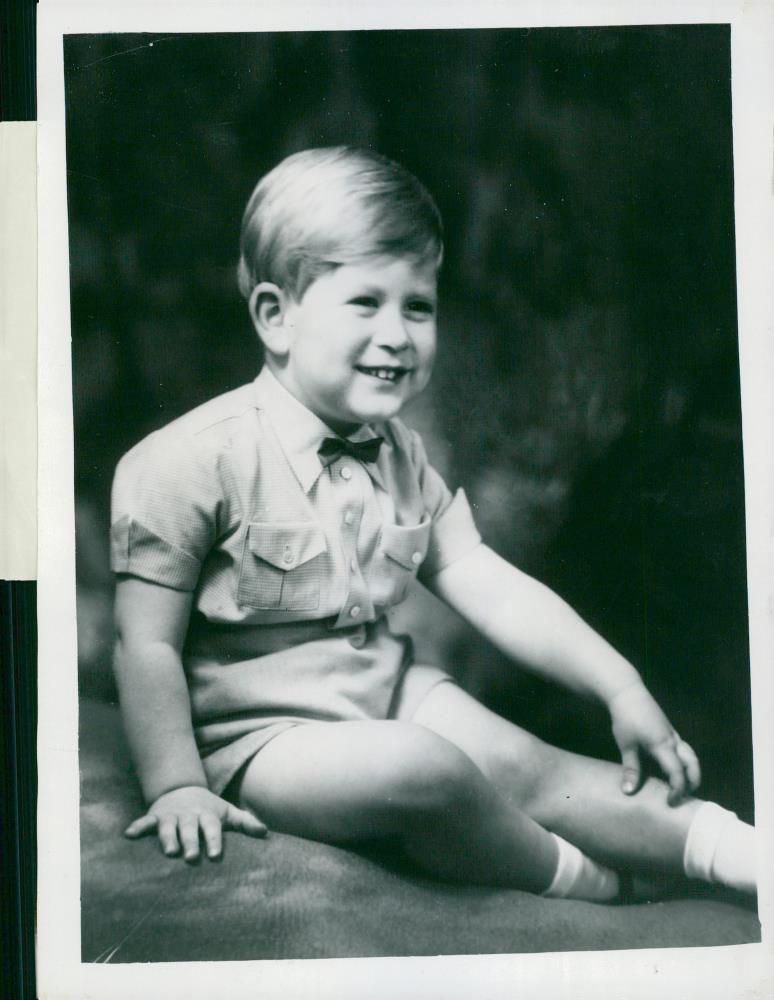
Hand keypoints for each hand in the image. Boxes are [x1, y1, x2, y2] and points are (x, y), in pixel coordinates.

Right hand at [124, 785, 266, 861]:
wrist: (182, 789)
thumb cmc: (208, 810)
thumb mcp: (226, 814)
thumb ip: (245, 823)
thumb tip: (267, 833)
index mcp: (207, 816)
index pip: (212, 829)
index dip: (214, 841)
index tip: (216, 855)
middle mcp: (189, 816)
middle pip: (190, 829)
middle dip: (191, 842)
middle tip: (192, 857)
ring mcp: (172, 816)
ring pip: (169, 827)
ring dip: (168, 838)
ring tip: (169, 852)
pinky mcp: (156, 816)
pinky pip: (145, 821)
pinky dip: (138, 827)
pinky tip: (128, 834)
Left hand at [608, 683, 700, 804]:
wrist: (627, 693)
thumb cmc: (625, 718)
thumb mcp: (626, 745)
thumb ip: (631, 769)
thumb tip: (628, 792)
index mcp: (662, 745)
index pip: (677, 772)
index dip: (677, 789)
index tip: (670, 802)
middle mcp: (673, 740)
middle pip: (693, 764)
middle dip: (692, 782)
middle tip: (682, 796)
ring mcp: (673, 734)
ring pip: (691, 755)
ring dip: (691, 772)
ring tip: (681, 786)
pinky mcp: (670, 730)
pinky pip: (684, 748)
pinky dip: (684, 762)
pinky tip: (673, 769)